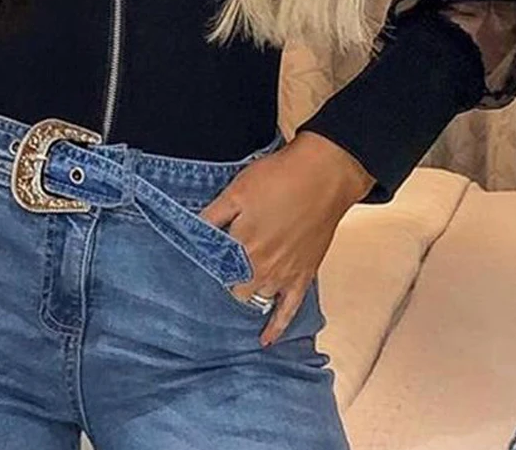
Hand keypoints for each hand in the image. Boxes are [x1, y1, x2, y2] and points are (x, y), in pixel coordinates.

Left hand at [198, 129, 375, 346]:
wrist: (323, 176)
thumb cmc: (279, 178)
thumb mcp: (235, 190)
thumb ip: (212, 216)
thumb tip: (192, 231)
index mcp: (241, 246)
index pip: (214, 267)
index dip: (208, 262)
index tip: (201, 259)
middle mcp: (262, 267)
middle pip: (233, 287)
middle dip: (225, 279)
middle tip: (221, 267)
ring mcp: (284, 276)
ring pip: (256, 299)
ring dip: (245, 296)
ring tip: (236, 291)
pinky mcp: (304, 276)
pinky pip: (288, 311)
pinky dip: (276, 327)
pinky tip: (265, 339)